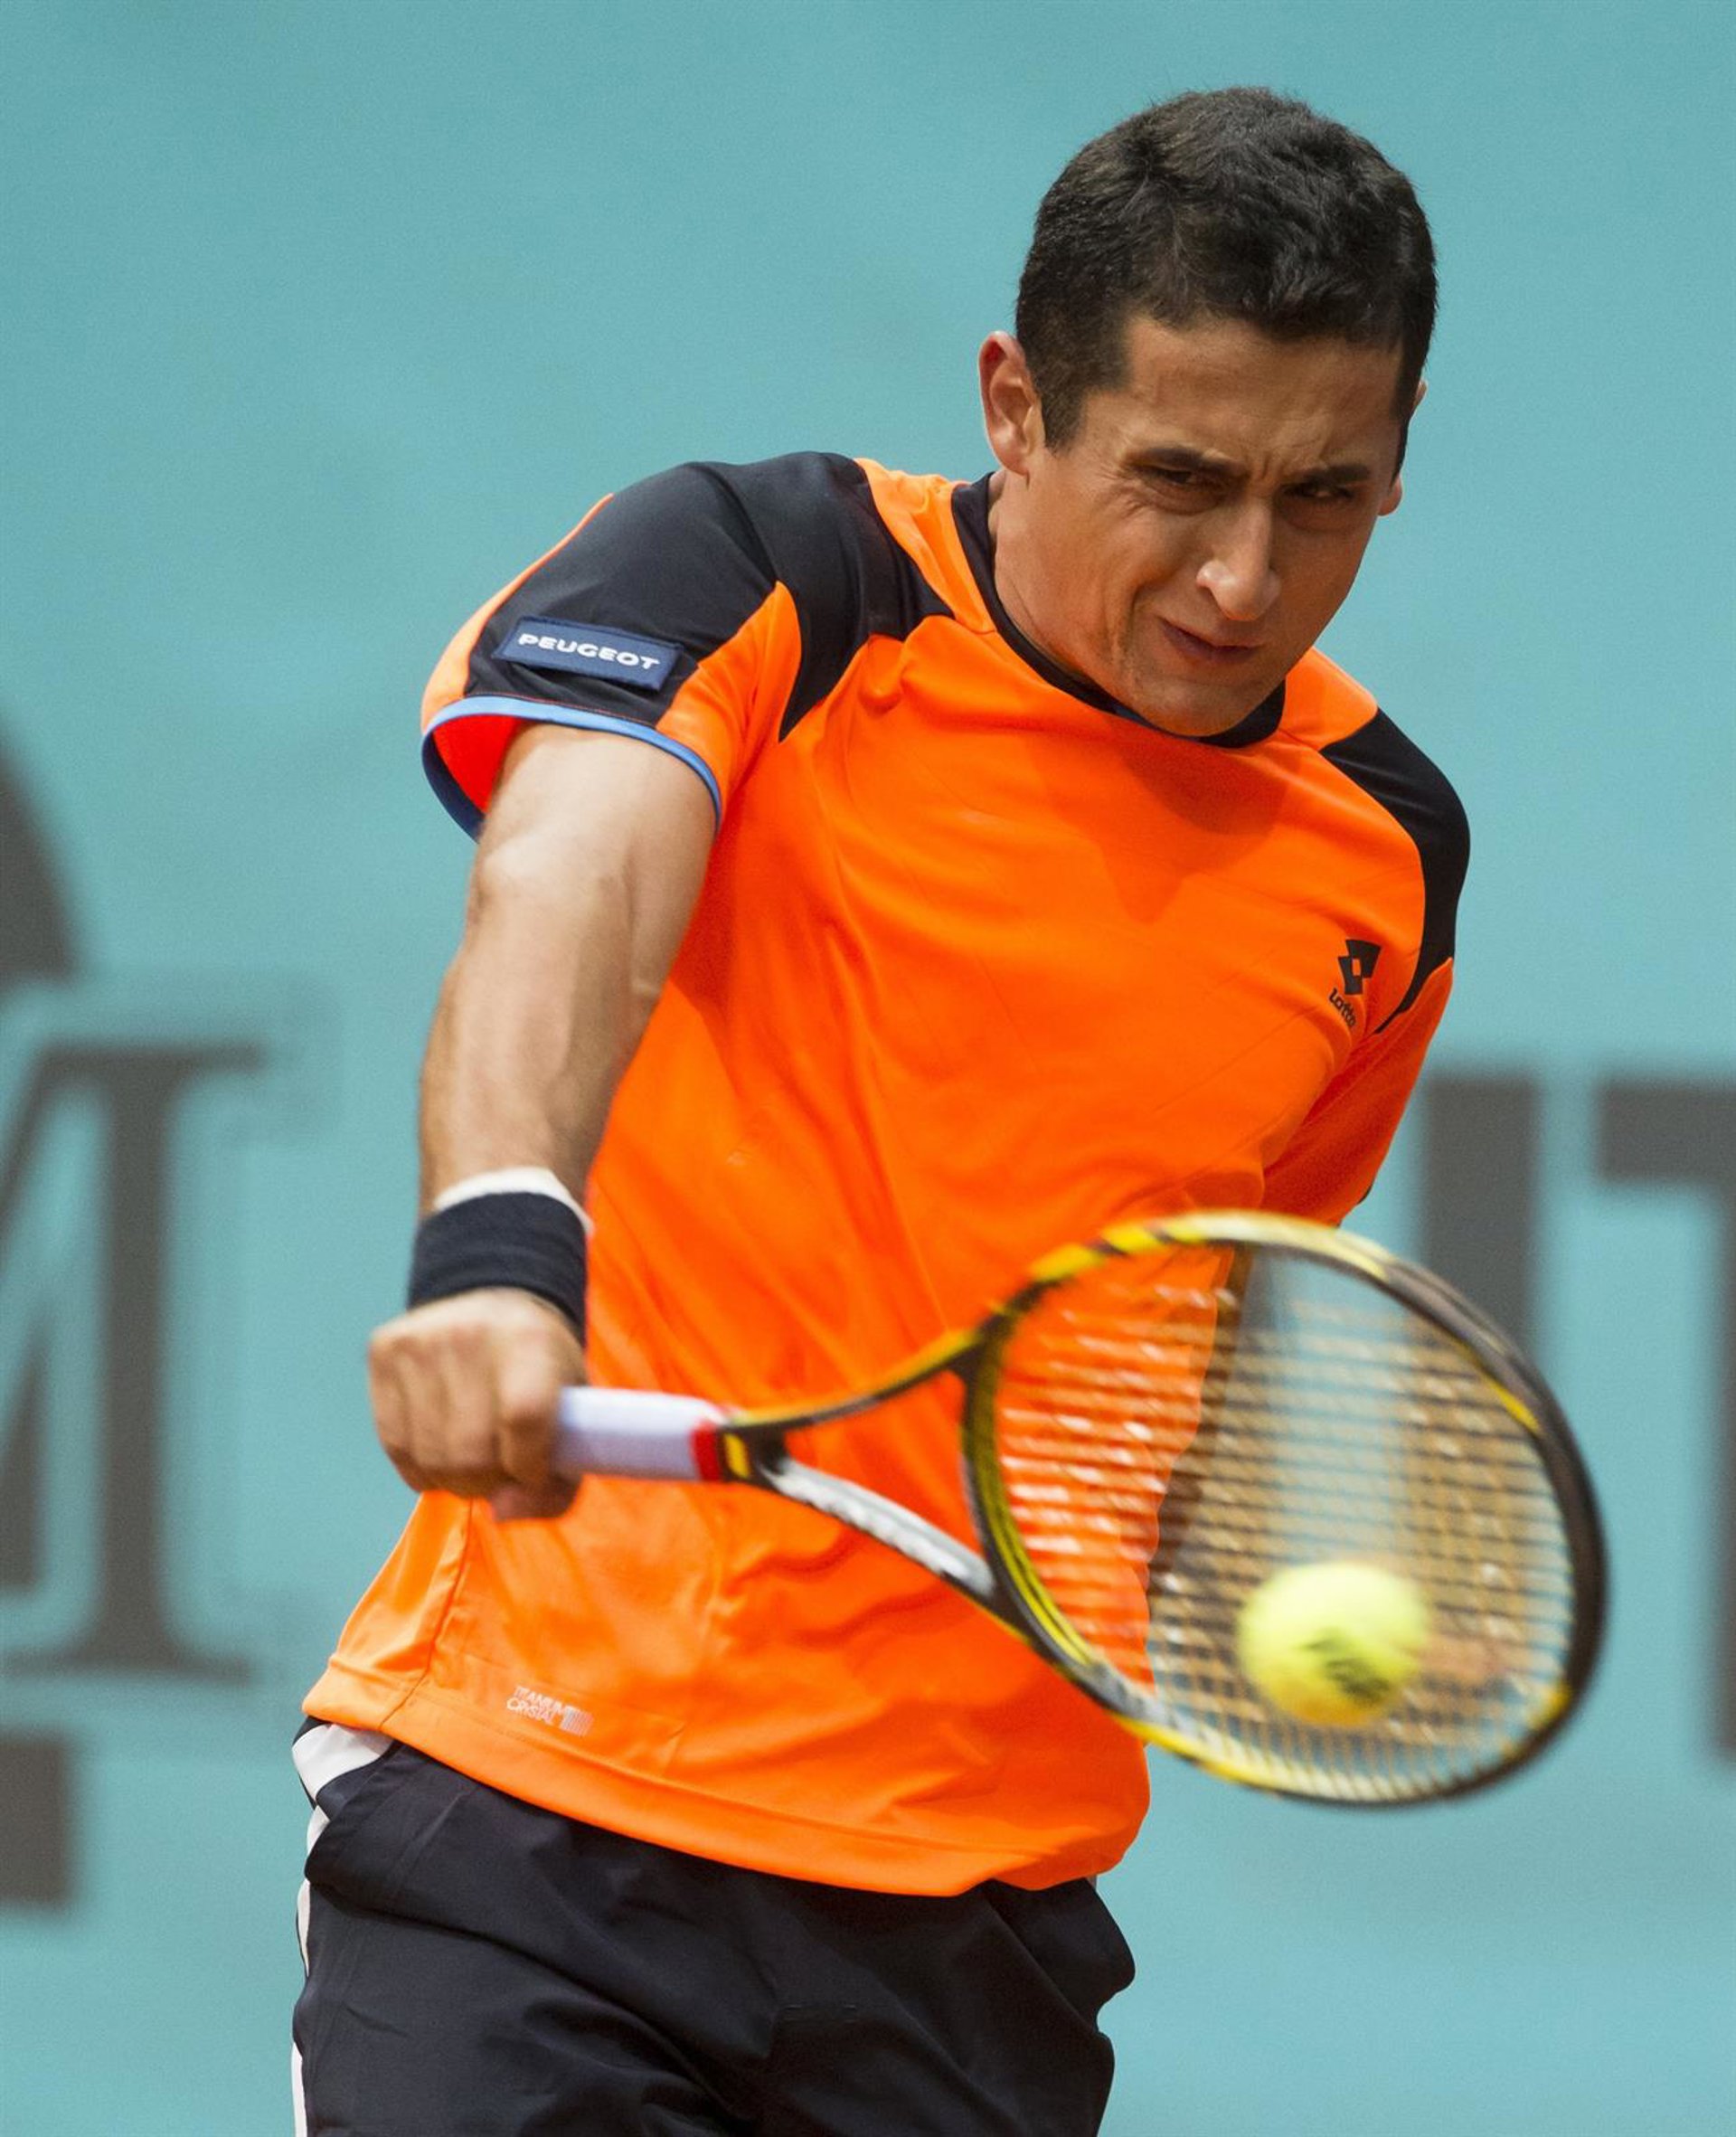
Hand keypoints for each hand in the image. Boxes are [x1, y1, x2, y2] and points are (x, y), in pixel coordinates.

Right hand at [367, 1288, 584, 1519]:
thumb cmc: (541, 1369)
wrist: (493, 1297)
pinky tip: (441, 1447)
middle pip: (470, 1452)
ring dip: (455, 1480)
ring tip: (472, 1458)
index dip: (528, 1466)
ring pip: (430, 1459)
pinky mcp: (383, 1351)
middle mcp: (469, 1335)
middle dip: (489, 1482)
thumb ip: (557, 1484)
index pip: (525, 1420)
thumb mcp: (573, 1413)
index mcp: (530, 1341)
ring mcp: (419, 1342)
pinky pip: (396, 1447)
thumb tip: (499, 1513)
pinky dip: (423, 1468)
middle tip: (499, 1469)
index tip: (533, 1470)